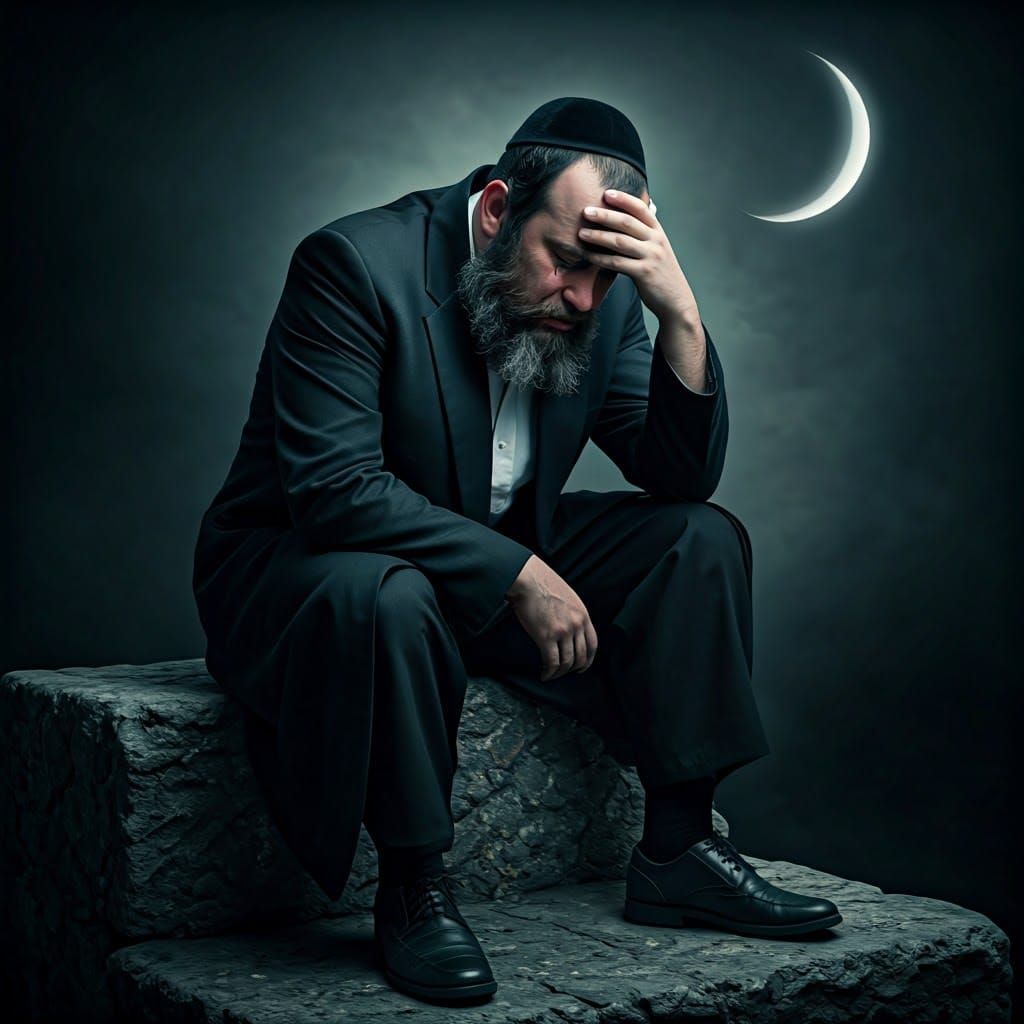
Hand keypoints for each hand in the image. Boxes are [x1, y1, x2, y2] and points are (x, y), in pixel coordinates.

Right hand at [505, 555, 597, 680]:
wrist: (527, 579)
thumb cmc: (542, 583)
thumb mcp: (567, 596)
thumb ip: (572, 613)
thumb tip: (568, 627)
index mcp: (582, 614)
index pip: (593, 644)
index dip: (588, 659)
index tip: (582, 667)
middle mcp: (576, 625)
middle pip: (581, 656)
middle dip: (573, 669)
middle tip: (564, 673)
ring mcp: (562, 632)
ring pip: (567, 662)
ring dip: (559, 673)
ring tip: (551, 675)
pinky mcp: (546, 637)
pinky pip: (552, 662)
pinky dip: (549, 672)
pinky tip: (544, 674)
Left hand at [579, 189, 699, 327]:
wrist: (676, 300)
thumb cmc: (660, 274)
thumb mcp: (657, 250)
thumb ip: (644, 235)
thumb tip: (622, 222)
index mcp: (658, 232)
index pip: (641, 209)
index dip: (623, 199)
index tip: (606, 193)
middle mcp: (656, 241)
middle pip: (627, 222)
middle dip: (605, 215)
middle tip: (586, 211)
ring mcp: (651, 256)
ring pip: (620, 241)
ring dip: (598, 236)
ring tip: (582, 233)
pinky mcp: (644, 273)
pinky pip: (617, 263)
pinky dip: (601, 258)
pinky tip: (589, 255)